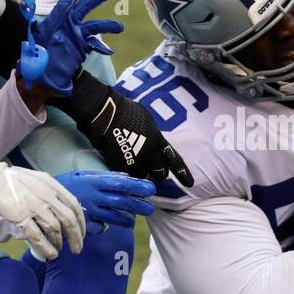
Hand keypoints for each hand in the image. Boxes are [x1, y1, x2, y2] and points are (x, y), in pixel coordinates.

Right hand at [0, 153, 84, 260]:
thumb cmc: (14, 179)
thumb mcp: (38, 179)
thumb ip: (51, 191)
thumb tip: (63, 207)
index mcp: (51, 185)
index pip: (74, 205)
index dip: (80, 222)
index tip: (81, 233)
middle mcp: (46, 195)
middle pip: (68, 220)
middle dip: (75, 237)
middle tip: (77, 249)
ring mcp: (33, 206)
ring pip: (54, 229)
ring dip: (59, 243)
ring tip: (59, 251)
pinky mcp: (21, 217)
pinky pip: (37, 236)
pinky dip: (46, 247)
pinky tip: (50, 254)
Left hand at [29, 0, 123, 94]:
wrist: (42, 81)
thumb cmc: (35, 64)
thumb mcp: (33, 50)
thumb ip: (37, 40)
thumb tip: (35, 29)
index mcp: (55, 21)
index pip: (68, 0)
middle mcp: (67, 25)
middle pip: (84, 7)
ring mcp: (75, 36)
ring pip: (94, 26)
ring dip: (107, 25)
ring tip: (119, 27)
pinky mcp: (81, 48)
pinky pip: (95, 43)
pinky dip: (103, 46)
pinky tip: (110, 50)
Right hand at [54, 171, 154, 233]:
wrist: (41, 200)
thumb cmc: (64, 185)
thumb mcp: (83, 175)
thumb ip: (104, 177)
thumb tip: (125, 177)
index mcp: (94, 182)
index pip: (121, 184)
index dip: (137, 186)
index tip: (150, 188)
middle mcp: (94, 197)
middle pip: (122, 202)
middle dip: (138, 205)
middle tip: (150, 208)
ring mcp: (90, 212)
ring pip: (115, 218)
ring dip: (126, 219)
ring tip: (131, 220)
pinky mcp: (84, 225)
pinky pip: (100, 228)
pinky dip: (104, 226)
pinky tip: (104, 224)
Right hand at [59, 71, 194, 186]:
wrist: (104, 113)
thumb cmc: (125, 110)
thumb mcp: (147, 118)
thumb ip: (153, 133)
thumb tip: (154, 139)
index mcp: (158, 142)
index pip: (175, 161)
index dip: (183, 173)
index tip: (189, 184)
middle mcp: (150, 156)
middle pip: (160, 174)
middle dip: (158, 173)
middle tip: (152, 170)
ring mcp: (134, 163)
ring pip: (142, 177)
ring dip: (141, 174)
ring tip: (135, 167)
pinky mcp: (119, 167)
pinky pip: (126, 176)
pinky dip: (126, 173)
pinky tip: (121, 166)